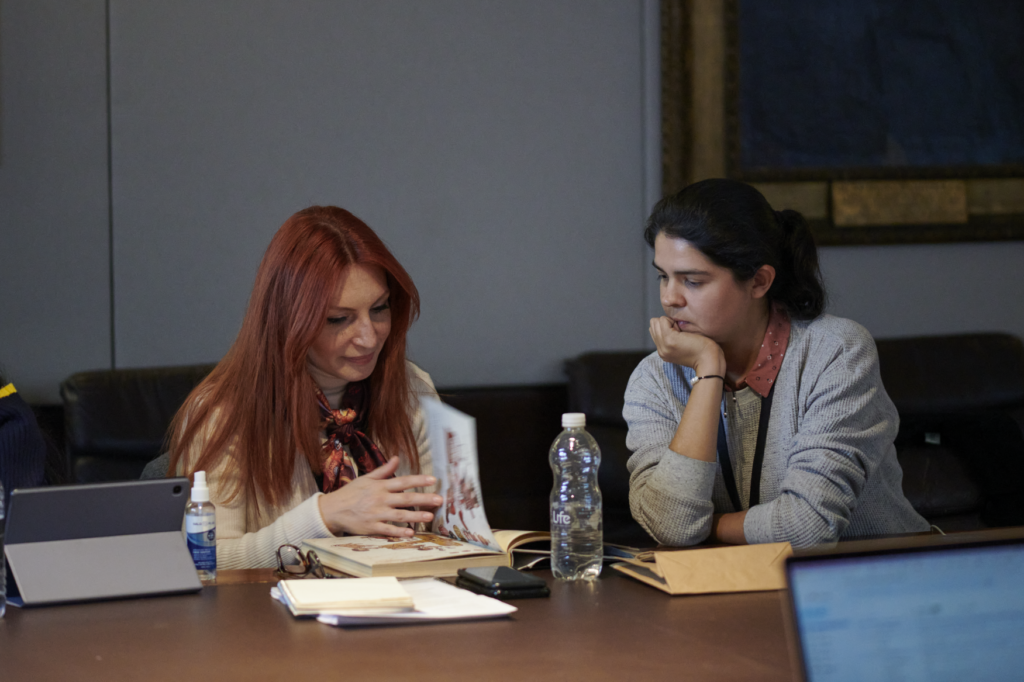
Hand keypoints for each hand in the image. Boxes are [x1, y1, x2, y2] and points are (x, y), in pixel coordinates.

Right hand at [317, 457, 442, 536]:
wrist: (333, 509)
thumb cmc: (351, 493)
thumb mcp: (366, 478)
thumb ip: (383, 470)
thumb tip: (396, 458)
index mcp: (380, 486)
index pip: (403, 481)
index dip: (418, 480)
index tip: (433, 480)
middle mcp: (380, 499)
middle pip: (405, 499)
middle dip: (424, 499)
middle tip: (439, 500)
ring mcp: (376, 514)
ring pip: (400, 515)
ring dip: (416, 516)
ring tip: (430, 516)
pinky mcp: (372, 527)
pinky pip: (388, 530)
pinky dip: (399, 532)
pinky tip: (411, 532)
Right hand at [649, 317, 724, 374]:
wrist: (709, 361)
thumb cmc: (702, 351)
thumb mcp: (683, 347)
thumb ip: (672, 339)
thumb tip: (668, 323)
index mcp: (663, 352)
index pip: (654, 331)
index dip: (666, 327)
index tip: (680, 335)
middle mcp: (660, 350)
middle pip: (653, 325)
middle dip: (666, 324)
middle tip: (681, 333)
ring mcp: (663, 345)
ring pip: (656, 322)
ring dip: (669, 322)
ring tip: (681, 332)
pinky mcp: (669, 339)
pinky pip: (663, 320)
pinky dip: (673, 321)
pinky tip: (683, 331)